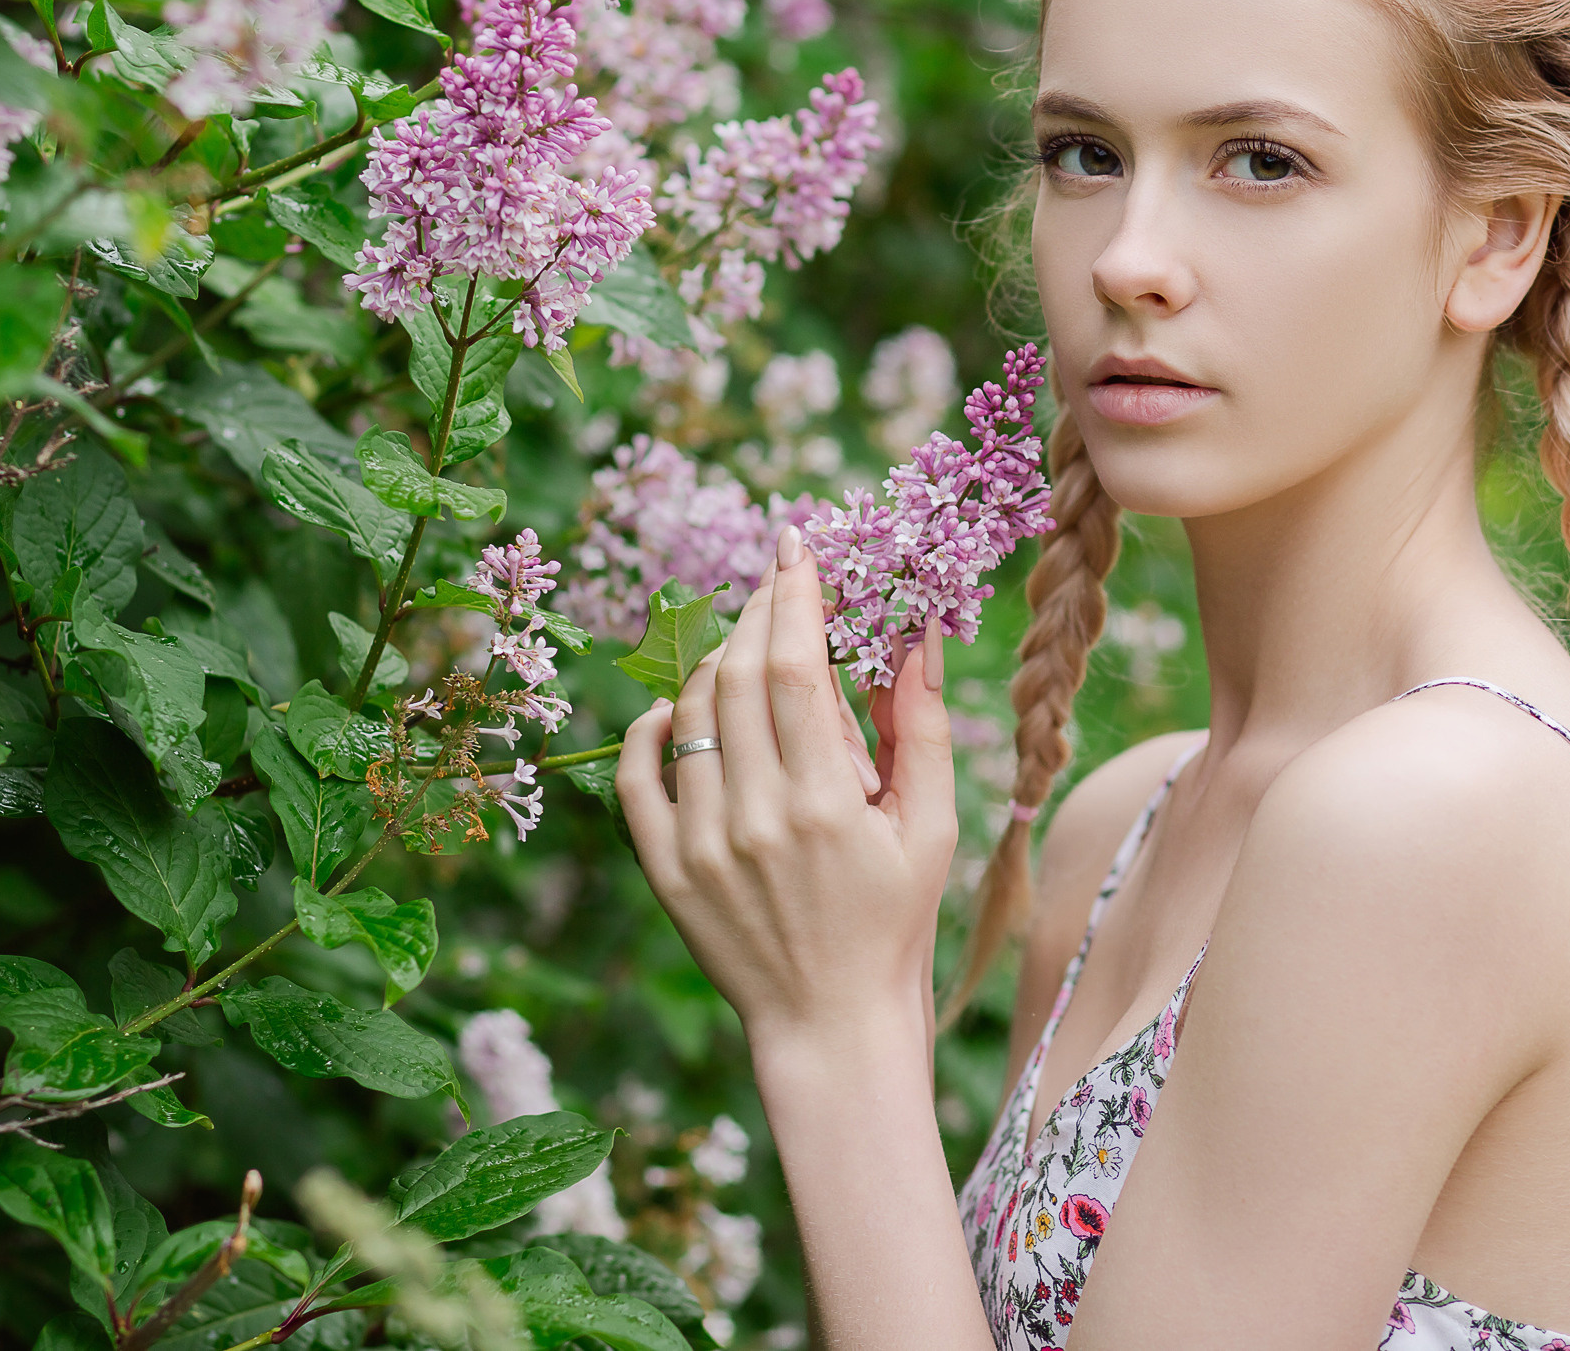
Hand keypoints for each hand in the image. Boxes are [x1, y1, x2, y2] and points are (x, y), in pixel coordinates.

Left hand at [616, 525, 960, 1047]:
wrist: (831, 1024)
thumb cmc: (894, 922)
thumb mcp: (932, 829)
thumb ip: (923, 729)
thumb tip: (917, 633)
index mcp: (828, 805)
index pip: (799, 667)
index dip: (794, 594)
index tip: (796, 545)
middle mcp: (755, 818)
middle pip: (742, 676)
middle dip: (759, 611)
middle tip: (777, 579)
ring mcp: (701, 846)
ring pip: (691, 714)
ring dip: (717, 663)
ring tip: (748, 651)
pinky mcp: (665, 872)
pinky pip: (637, 777)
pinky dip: (651, 727)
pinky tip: (676, 707)